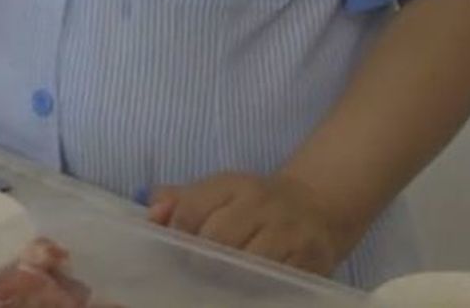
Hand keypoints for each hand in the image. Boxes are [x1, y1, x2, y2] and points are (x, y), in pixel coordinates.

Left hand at [147, 173, 350, 275]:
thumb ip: (179, 201)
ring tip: (220, 277)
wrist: (317, 205)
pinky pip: (274, 279)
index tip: (175, 245)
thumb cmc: (253, 204)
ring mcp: (288, 232)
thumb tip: (153, 214)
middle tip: (196, 268)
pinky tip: (247, 284)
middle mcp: (261, 203)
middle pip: (216, 238)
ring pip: (245, 262)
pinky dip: (256, 285)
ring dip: (227, 275)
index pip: (191, 209)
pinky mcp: (310, 258)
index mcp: (232, 184)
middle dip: (199, 258)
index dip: (176, 232)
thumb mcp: (217, 192)